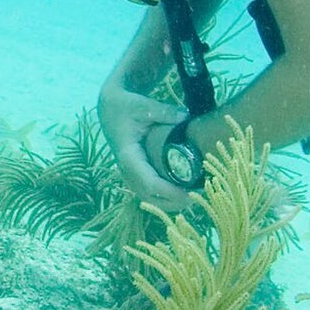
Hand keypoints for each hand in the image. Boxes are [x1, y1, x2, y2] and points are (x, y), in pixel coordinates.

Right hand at [99, 84, 191, 213]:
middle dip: (174, 202)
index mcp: (128, 156)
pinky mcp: (134, 173)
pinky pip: (149, 193)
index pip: (150, 184)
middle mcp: (127, 170)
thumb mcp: (142, 106)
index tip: (192, 192)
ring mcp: (129, 173)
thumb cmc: (125, 107)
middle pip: (150, 198)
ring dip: (171, 202)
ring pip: (149, 198)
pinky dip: (165, 197)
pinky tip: (183, 191)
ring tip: (195, 197)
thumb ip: (163, 112)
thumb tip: (185, 117)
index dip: (171, 192)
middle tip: (199, 197)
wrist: (110, 109)